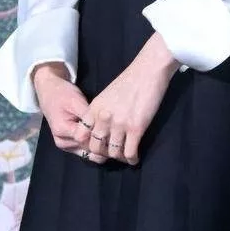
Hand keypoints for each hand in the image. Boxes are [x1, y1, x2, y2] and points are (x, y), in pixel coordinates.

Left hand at [34, 35, 180, 166]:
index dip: (88, 144)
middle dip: (104, 154)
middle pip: (95, 148)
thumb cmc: (129, 82)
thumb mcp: (106, 96)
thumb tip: (99, 131)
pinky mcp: (136, 128)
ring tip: (125, 156)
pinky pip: (129, 152)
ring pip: (113, 153)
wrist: (148, 71)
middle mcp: (103, 117)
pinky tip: (135, 158)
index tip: (99, 146)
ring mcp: (119, 124)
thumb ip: (99, 112)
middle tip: (113, 153)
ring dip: (119, 157)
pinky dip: (132, 159)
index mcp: (94, 109)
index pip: (81, 135)